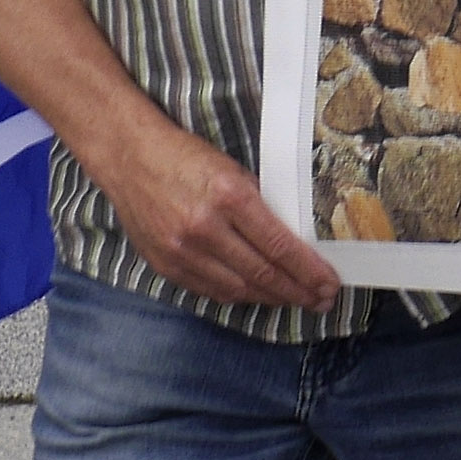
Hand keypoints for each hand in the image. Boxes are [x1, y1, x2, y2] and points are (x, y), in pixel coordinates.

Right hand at [96, 113, 341, 309]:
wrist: (129, 158)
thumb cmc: (187, 157)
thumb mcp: (234, 169)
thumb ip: (260, 204)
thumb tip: (294, 238)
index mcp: (229, 197)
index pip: (279, 245)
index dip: (308, 270)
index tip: (330, 282)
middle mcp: (205, 228)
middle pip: (262, 273)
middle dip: (298, 291)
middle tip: (324, 301)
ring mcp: (181, 251)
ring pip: (237, 288)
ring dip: (272, 299)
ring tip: (298, 302)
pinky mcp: (164, 265)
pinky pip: (210, 290)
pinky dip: (239, 296)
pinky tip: (259, 296)